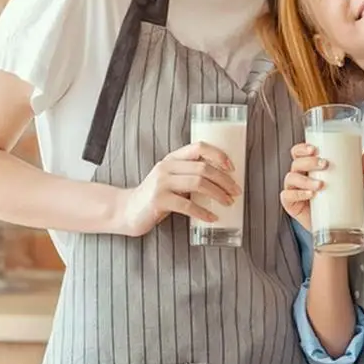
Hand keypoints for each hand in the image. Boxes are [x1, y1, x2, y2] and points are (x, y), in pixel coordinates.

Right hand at [114, 142, 240, 236]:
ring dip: (218, 194)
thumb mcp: (172, 179)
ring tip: (228, 202)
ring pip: (198, 183)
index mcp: (172, 159)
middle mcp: (166, 167)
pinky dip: (203, 212)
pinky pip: (187, 206)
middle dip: (224, 180)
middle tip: (236, 191)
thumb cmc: (156, 196)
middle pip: (203, 168)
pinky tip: (212, 217)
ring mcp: (161, 183)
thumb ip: (189, 175)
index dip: (218, 155)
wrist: (127, 210)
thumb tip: (223, 180)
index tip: (233, 167)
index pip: (199, 147)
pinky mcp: (159, 201)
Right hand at [281, 143, 363, 232]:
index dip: (303, 148)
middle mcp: (298, 176)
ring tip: (321, 184)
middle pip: (296, 163)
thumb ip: (362, 169)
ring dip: (305, 179)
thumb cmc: (338, 199)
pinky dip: (298, 194)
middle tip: (324, 164)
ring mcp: (292, 189)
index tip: (315, 148)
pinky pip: (288, 196)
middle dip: (308, 161)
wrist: (334, 226)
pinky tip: (310, 195)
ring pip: (292, 178)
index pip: (299, 152)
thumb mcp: (352, 183)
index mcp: (308, 167)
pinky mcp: (290, 204)